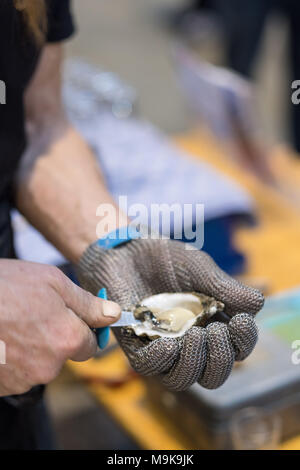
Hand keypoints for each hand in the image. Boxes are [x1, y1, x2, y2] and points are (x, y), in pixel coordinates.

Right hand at [0, 260, 120, 395]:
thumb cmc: (5, 286)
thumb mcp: (53, 282)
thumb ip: (87, 303)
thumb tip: (114, 314)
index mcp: (68, 339)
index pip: (91, 344)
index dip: (82, 328)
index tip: (70, 316)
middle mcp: (49, 366)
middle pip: (64, 354)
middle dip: (56, 336)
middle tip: (34, 313)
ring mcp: (24, 379)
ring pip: (40, 363)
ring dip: (33, 347)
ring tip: (13, 322)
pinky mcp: (4, 386)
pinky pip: (19, 372)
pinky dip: (14, 358)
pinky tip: (3, 337)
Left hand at [77, 238, 263, 390]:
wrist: (128, 249)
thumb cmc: (167, 258)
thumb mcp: (201, 269)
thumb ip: (226, 288)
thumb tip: (259, 304)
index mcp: (212, 325)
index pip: (236, 348)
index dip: (244, 342)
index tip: (241, 322)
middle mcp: (190, 342)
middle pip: (213, 374)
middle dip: (221, 359)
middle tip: (216, 330)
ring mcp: (163, 346)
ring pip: (183, 378)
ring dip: (194, 363)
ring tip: (196, 334)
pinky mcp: (135, 345)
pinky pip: (149, 367)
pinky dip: (161, 360)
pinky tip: (168, 344)